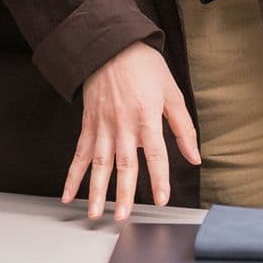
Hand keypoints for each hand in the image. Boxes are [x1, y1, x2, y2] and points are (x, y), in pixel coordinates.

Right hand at [63, 43, 200, 220]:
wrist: (110, 45)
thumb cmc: (144, 66)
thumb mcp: (172, 92)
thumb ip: (183, 127)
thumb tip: (194, 157)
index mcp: (146, 116)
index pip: (155, 154)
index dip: (159, 178)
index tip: (161, 199)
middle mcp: (123, 124)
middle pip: (124, 164)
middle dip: (123, 193)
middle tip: (122, 217)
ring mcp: (102, 126)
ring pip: (99, 164)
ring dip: (96, 191)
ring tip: (95, 213)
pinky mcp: (88, 125)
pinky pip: (79, 154)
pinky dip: (72, 176)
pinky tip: (68, 194)